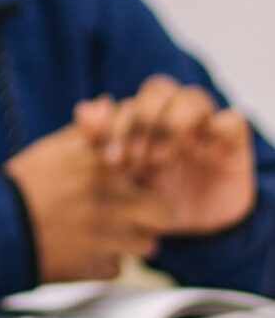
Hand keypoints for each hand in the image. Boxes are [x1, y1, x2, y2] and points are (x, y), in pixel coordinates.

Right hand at [5, 123, 170, 280]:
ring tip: (108, 233)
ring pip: (147, 244)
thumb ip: (85, 130)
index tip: (135, 179)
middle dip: (151, 213)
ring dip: (131, 240)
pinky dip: (104, 262)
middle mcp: (108, 202)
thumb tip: (107, 104)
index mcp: (100, 167)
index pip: (152, 168)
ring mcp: (104, 238)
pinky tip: (86, 251)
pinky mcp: (93, 268)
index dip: (148, 174)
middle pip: (162, 211)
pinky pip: (118, 268)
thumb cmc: (22, 185)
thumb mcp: (52, 149)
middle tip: (131, 213)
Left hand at [74, 75, 255, 233]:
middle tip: (136, 159)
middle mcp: (171, 113)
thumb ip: (96, 141)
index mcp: (141, 117)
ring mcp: (204, 124)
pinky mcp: (232, 141)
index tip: (110, 161)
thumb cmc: (142, 198)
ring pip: (193, 97)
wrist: (187, 227)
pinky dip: (217, 129)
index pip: (130, 102)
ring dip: (173, 124)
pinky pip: (232, 120)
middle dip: (143, 121)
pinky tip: (201, 154)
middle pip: (159, 90)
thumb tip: (84, 109)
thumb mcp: (117, 177)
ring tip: (161, 159)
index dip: (117, 126)